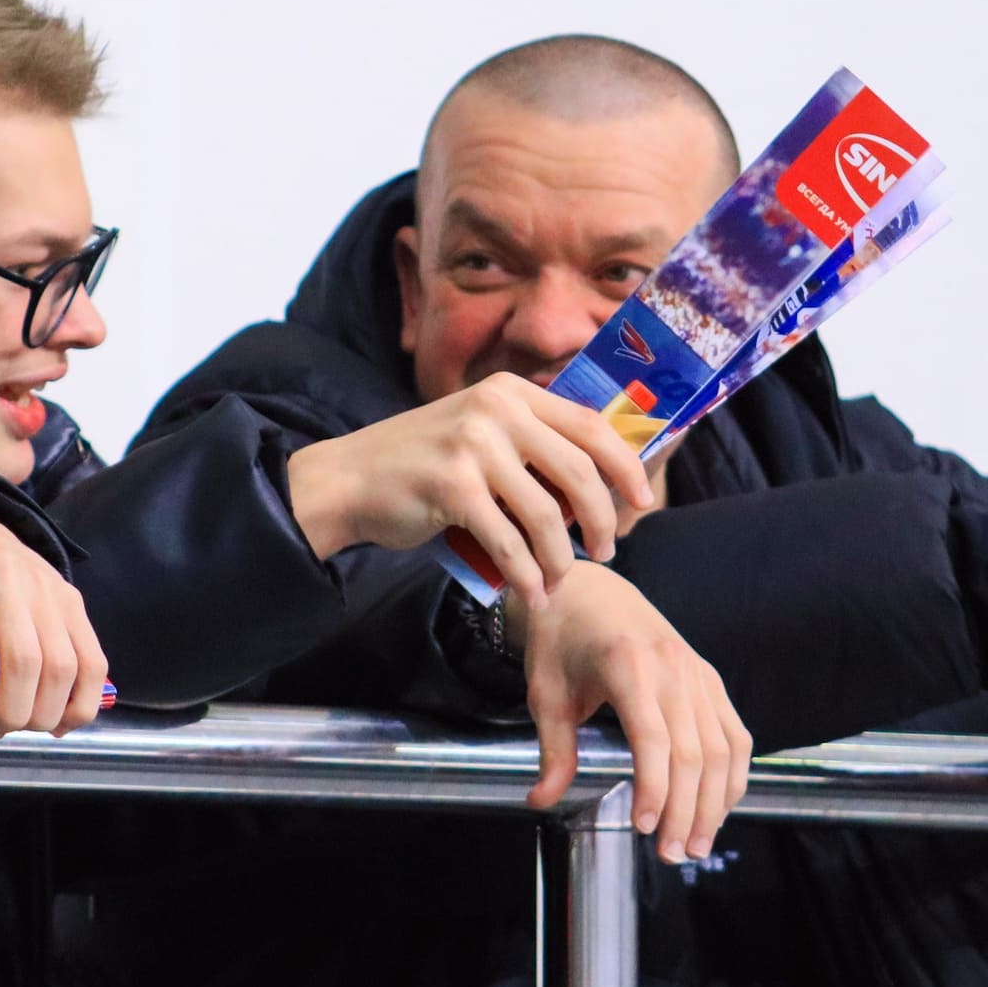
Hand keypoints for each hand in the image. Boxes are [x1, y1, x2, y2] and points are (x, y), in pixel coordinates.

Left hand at [0, 510, 108, 750]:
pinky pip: (93, 659)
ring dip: (46, 714)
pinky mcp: (71, 597)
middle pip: (23, 662)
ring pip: (63, 666)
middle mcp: (5, 577)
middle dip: (11, 715)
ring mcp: (45, 586)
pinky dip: (83, 700)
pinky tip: (61, 718)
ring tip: (22, 725)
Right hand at [284, 373, 651, 606]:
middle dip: (602, 519)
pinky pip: (509, 541)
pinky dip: (527, 575)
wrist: (346, 480)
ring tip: (560, 579)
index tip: (641, 502)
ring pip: (546, 514)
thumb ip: (526, 442)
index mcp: (509, 392)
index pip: (590, 424)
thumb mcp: (476, 433)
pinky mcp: (451, 485)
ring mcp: (472, 445)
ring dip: (562, 557)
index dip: (625, 466)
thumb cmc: (419, 466)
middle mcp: (494, 409)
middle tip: (606, 550)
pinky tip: (532, 594)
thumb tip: (598, 483)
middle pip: (579, 470)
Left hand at [517, 562, 751, 863]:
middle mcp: (674, 670)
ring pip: (723, 751)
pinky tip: (717, 808)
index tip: (644, 828)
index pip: (653, 740)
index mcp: (628, 667)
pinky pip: (735, 735)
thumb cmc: (561, 642)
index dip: (654, 789)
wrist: (587, 592)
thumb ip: (552, 750)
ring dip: (714, 804)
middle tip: (671, 854)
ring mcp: (699, 674)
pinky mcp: (710, 679)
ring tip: (695, 844)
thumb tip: (540, 801)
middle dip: (686, 811)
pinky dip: (732, 776)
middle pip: (695, 754)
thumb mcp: (546, 693)